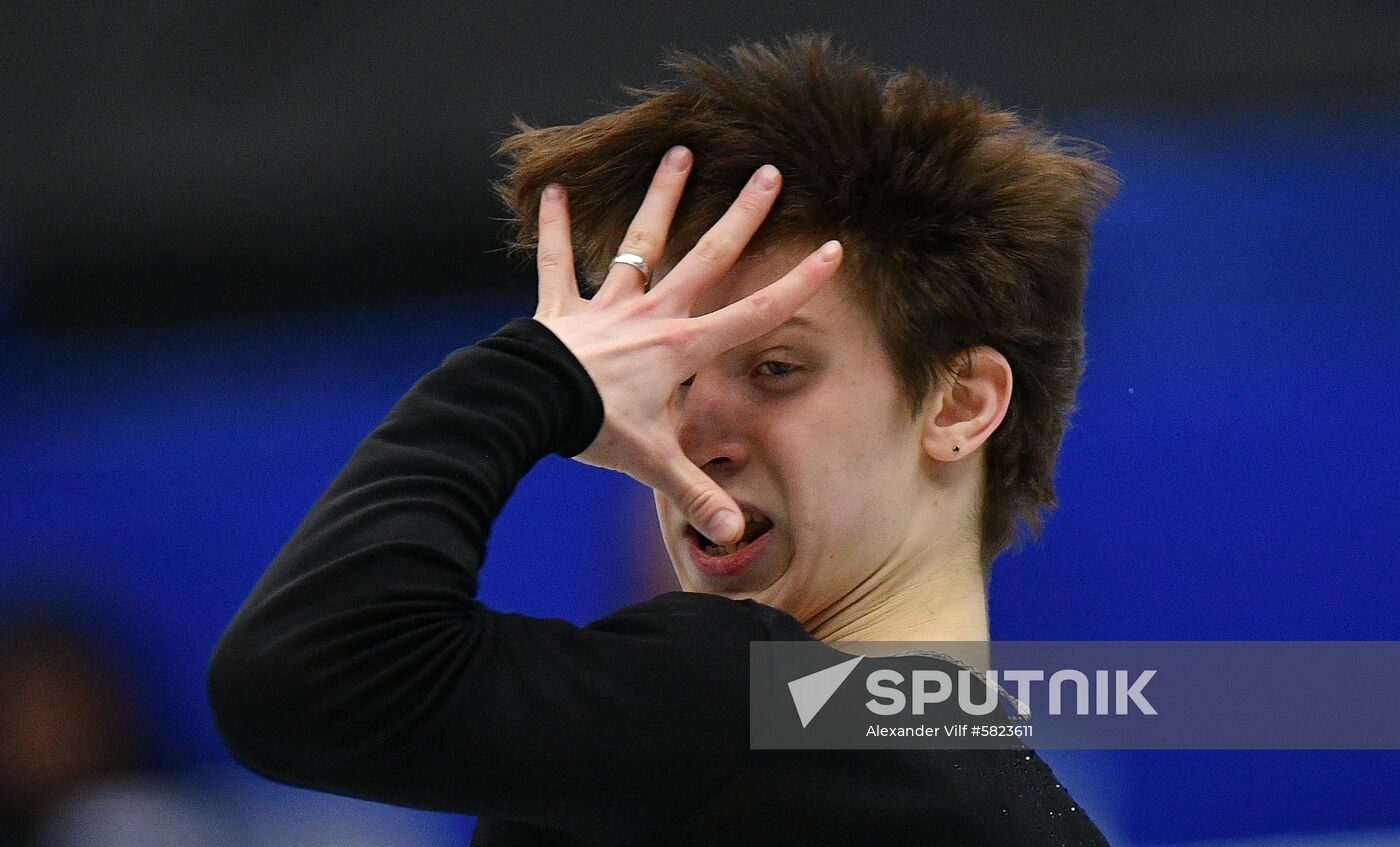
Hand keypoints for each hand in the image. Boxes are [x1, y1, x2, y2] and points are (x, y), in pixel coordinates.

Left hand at [532, 146, 842, 545]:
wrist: (529, 407)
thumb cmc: (595, 430)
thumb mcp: (653, 463)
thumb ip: (697, 496)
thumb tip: (736, 538)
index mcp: (681, 348)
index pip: (754, 312)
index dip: (798, 283)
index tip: (833, 249)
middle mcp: (651, 315)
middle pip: (707, 256)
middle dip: (743, 215)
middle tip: (770, 172)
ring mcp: (606, 306)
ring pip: (639, 241)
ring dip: (661, 197)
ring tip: (680, 151)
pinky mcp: (561, 308)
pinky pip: (556, 262)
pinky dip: (552, 229)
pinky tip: (548, 188)